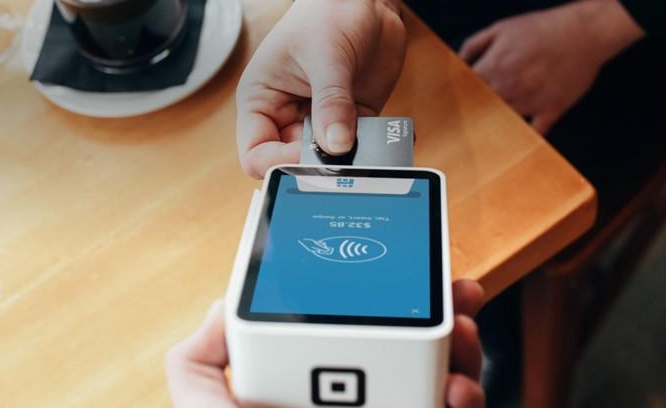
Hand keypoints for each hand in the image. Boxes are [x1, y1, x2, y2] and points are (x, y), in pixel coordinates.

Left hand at [165, 280, 488, 407]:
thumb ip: (197, 362)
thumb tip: (224, 304)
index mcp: (305, 392)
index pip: (348, 331)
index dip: (377, 296)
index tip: (396, 270)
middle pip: (410, 347)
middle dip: (438, 312)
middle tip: (450, 294)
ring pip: (445, 380)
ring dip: (464, 349)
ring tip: (460, 334)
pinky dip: (467, 397)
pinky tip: (457, 391)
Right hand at [236, 0, 405, 177]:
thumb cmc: (331, 9)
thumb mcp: (327, 56)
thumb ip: (331, 103)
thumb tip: (337, 148)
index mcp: (262, 99)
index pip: (256, 154)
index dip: (279, 164)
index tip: (311, 156)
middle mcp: (287, 114)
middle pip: (294, 163)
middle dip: (319, 166)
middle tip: (347, 160)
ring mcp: (322, 118)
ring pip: (330, 161)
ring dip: (349, 161)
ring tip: (369, 146)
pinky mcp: (353, 118)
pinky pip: (360, 148)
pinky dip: (373, 150)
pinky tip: (386, 139)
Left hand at [458, 0, 643, 133]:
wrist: (584, 32)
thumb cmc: (541, 28)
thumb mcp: (501, 28)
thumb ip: (474, 45)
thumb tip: (457, 62)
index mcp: (493, 66)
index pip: (465, 90)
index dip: (458, 96)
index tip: (453, 103)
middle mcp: (509, 87)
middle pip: (481, 110)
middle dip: (474, 114)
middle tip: (466, 121)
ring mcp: (531, 101)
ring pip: (504, 123)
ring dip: (495, 125)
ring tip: (486, 133)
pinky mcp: (552, 109)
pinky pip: (534, 133)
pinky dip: (524, 139)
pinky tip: (516, 141)